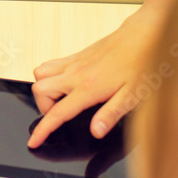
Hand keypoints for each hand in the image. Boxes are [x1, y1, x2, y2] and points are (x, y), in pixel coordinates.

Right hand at [29, 11, 155, 148]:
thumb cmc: (142, 64)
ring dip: (44, 89)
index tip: (34, 141)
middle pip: (39, 91)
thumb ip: (110, 115)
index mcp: (89, 88)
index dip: (43, 129)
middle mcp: (76, 74)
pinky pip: (50, 64)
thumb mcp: (132, 96)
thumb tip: (95, 132)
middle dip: (42, 107)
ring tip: (60, 100)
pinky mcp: (76, 55)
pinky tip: (66, 84)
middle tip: (59, 115)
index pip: (57, 112)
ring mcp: (74, 62)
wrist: (143, 36)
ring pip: (40, 74)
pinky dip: (49, 76)